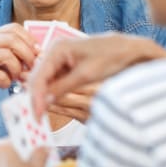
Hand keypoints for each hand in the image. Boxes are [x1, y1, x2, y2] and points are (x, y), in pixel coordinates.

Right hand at [0, 23, 38, 109]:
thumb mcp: (5, 61)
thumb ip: (19, 53)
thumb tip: (41, 52)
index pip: (14, 28)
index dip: (30, 40)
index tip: (38, 53)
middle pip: (11, 40)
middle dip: (27, 54)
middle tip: (32, 67)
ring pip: (7, 55)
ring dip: (17, 69)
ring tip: (16, 78)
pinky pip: (0, 75)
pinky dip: (7, 82)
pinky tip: (3, 85)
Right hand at [29, 33, 165, 119]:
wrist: (129, 49)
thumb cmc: (111, 56)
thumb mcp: (86, 75)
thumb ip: (62, 88)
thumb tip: (44, 102)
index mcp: (57, 48)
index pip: (39, 76)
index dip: (36, 97)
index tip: (37, 114)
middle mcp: (55, 51)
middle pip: (39, 78)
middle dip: (37, 98)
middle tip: (37, 118)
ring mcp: (61, 57)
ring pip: (46, 80)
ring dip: (44, 96)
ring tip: (42, 114)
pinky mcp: (68, 64)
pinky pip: (56, 80)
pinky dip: (53, 92)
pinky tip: (52, 104)